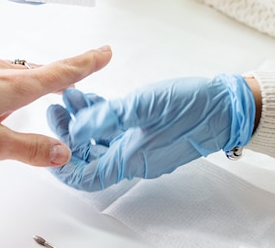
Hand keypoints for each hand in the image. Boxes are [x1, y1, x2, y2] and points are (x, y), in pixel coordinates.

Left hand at [0, 31, 111, 166]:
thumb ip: (30, 149)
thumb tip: (61, 152)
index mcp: (14, 88)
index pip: (60, 74)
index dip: (85, 64)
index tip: (103, 52)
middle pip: (40, 69)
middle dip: (63, 70)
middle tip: (81, 66)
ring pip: (12, 64)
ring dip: (29, 70)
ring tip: (38, 74)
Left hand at [46, 75, 255, 190]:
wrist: (227, 106)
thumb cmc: (191, 108)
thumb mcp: (141, 107)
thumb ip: (104, 118)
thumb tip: (73, 128)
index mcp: (130, 160)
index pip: (86, 177)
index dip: (63, 167)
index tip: (47, 146)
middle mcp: (132, 158)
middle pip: (89, 156)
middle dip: (68, 134)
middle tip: (56, 109)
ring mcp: (140, 146)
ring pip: (100, 140)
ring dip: (83, 121)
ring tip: (71, 96)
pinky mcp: (147, 133)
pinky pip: (115, 130)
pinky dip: (101, 116)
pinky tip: (93, 98)